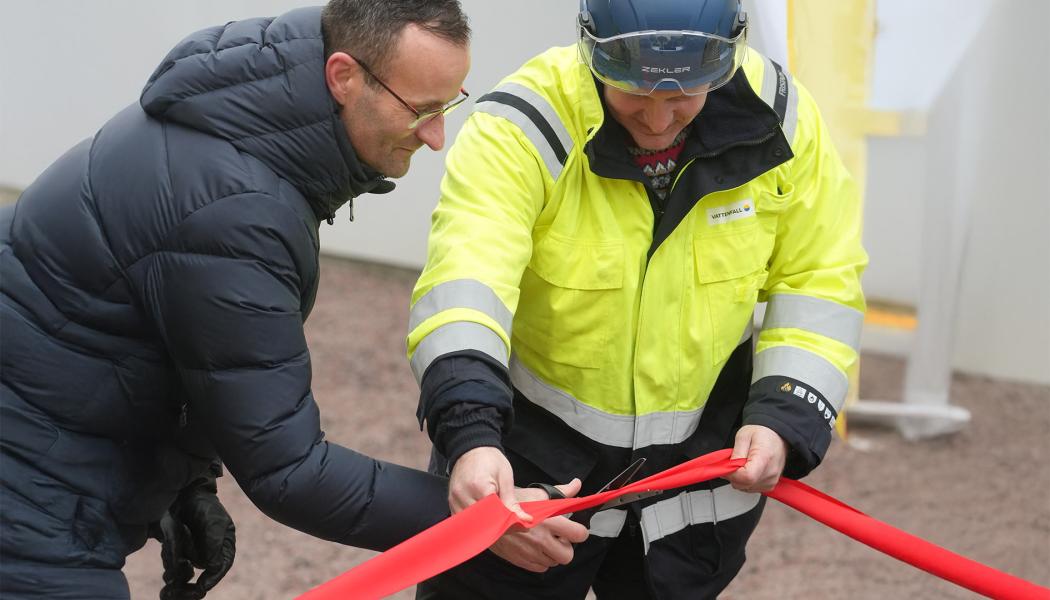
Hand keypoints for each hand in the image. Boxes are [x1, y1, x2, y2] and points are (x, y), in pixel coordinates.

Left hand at [155, 481, 235, 598]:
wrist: (182, 493)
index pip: (220, 567)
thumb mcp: (213, 522)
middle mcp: (209, 553)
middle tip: (175, 595)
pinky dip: (169, 563)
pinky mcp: (177, 551)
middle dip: (188, 589)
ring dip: (176, 577)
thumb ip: (214, 544)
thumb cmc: (203, 505)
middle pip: (201, 577)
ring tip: (168, 579)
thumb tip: (213, 568)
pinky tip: (167, 557)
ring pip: (184, 573)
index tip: (200, 587)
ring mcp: (192, 552)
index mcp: (224, 546)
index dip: (211, 579)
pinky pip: (172, 564)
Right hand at [449, 447, 529, 520]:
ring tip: (494, 518)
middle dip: (494, 526)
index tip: (513, 523)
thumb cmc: (490, 460)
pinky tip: (482, 517)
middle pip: (480, 522)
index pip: (492, 514)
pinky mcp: (451, 503)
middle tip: (505, 523)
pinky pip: (462, 520)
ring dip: (483, 525)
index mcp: (479, 486)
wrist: (472, 448)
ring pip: (470, 524)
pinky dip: (473, 522)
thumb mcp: (505, 477)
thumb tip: (524, 520)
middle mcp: (463, 494)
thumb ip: (511, 502)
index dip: (504, 521)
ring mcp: (454, 500)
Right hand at [489, 479, 588, 571]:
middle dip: (566, 547)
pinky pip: (539, 567)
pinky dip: (540, 560)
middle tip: (559, 538)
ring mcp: (529, 552)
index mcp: (548, 520)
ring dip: (552, 553)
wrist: (487, 513)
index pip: (578, 534)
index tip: (576, 529)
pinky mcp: (519, 560)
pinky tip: (535, 547)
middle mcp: (540, 539)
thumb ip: (561, 492)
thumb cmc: (513, 502)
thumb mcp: (538, 494)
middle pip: (567, 555)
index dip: (580, 532)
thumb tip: (577, 485)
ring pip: (553, 562)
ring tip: (545, 541)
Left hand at [726, 424, 787, 492]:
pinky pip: (750, 489)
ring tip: (743, 464)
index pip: (747, 476)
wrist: (776, 437)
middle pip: (744, 484)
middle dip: (733, 475)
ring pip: (745, 488)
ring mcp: (771, 481)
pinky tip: (748, 470)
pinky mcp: (770, 486)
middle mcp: (770, 472)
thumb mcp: (743, 435)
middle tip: (734, 462)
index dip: (733, 473)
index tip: (729, 465)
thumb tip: (729, 468)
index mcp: (764, 457)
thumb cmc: (762, 434)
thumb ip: (736, 453)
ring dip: (739, 478)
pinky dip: (745, 481)